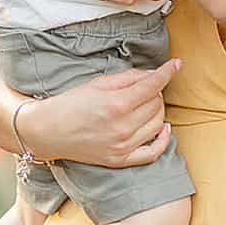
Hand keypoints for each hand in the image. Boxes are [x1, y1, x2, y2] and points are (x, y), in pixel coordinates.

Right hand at [19, 58, 180, 167]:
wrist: (48, 131)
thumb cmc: (71, 103)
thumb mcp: (98, 83)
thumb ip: (129, 78)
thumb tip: (153, 73)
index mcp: (116, 104)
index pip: (153, 86)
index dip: (167, 72)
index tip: (176, 64)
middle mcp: (123, 127)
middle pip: (157, 104)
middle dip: (155, 91)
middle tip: (144, 86)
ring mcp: (123, 146)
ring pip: (158, 123)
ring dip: (157, 110)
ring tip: (145, 103)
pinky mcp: (120, 160)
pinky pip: (153, 152)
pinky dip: (163, 139)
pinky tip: (163, 128)